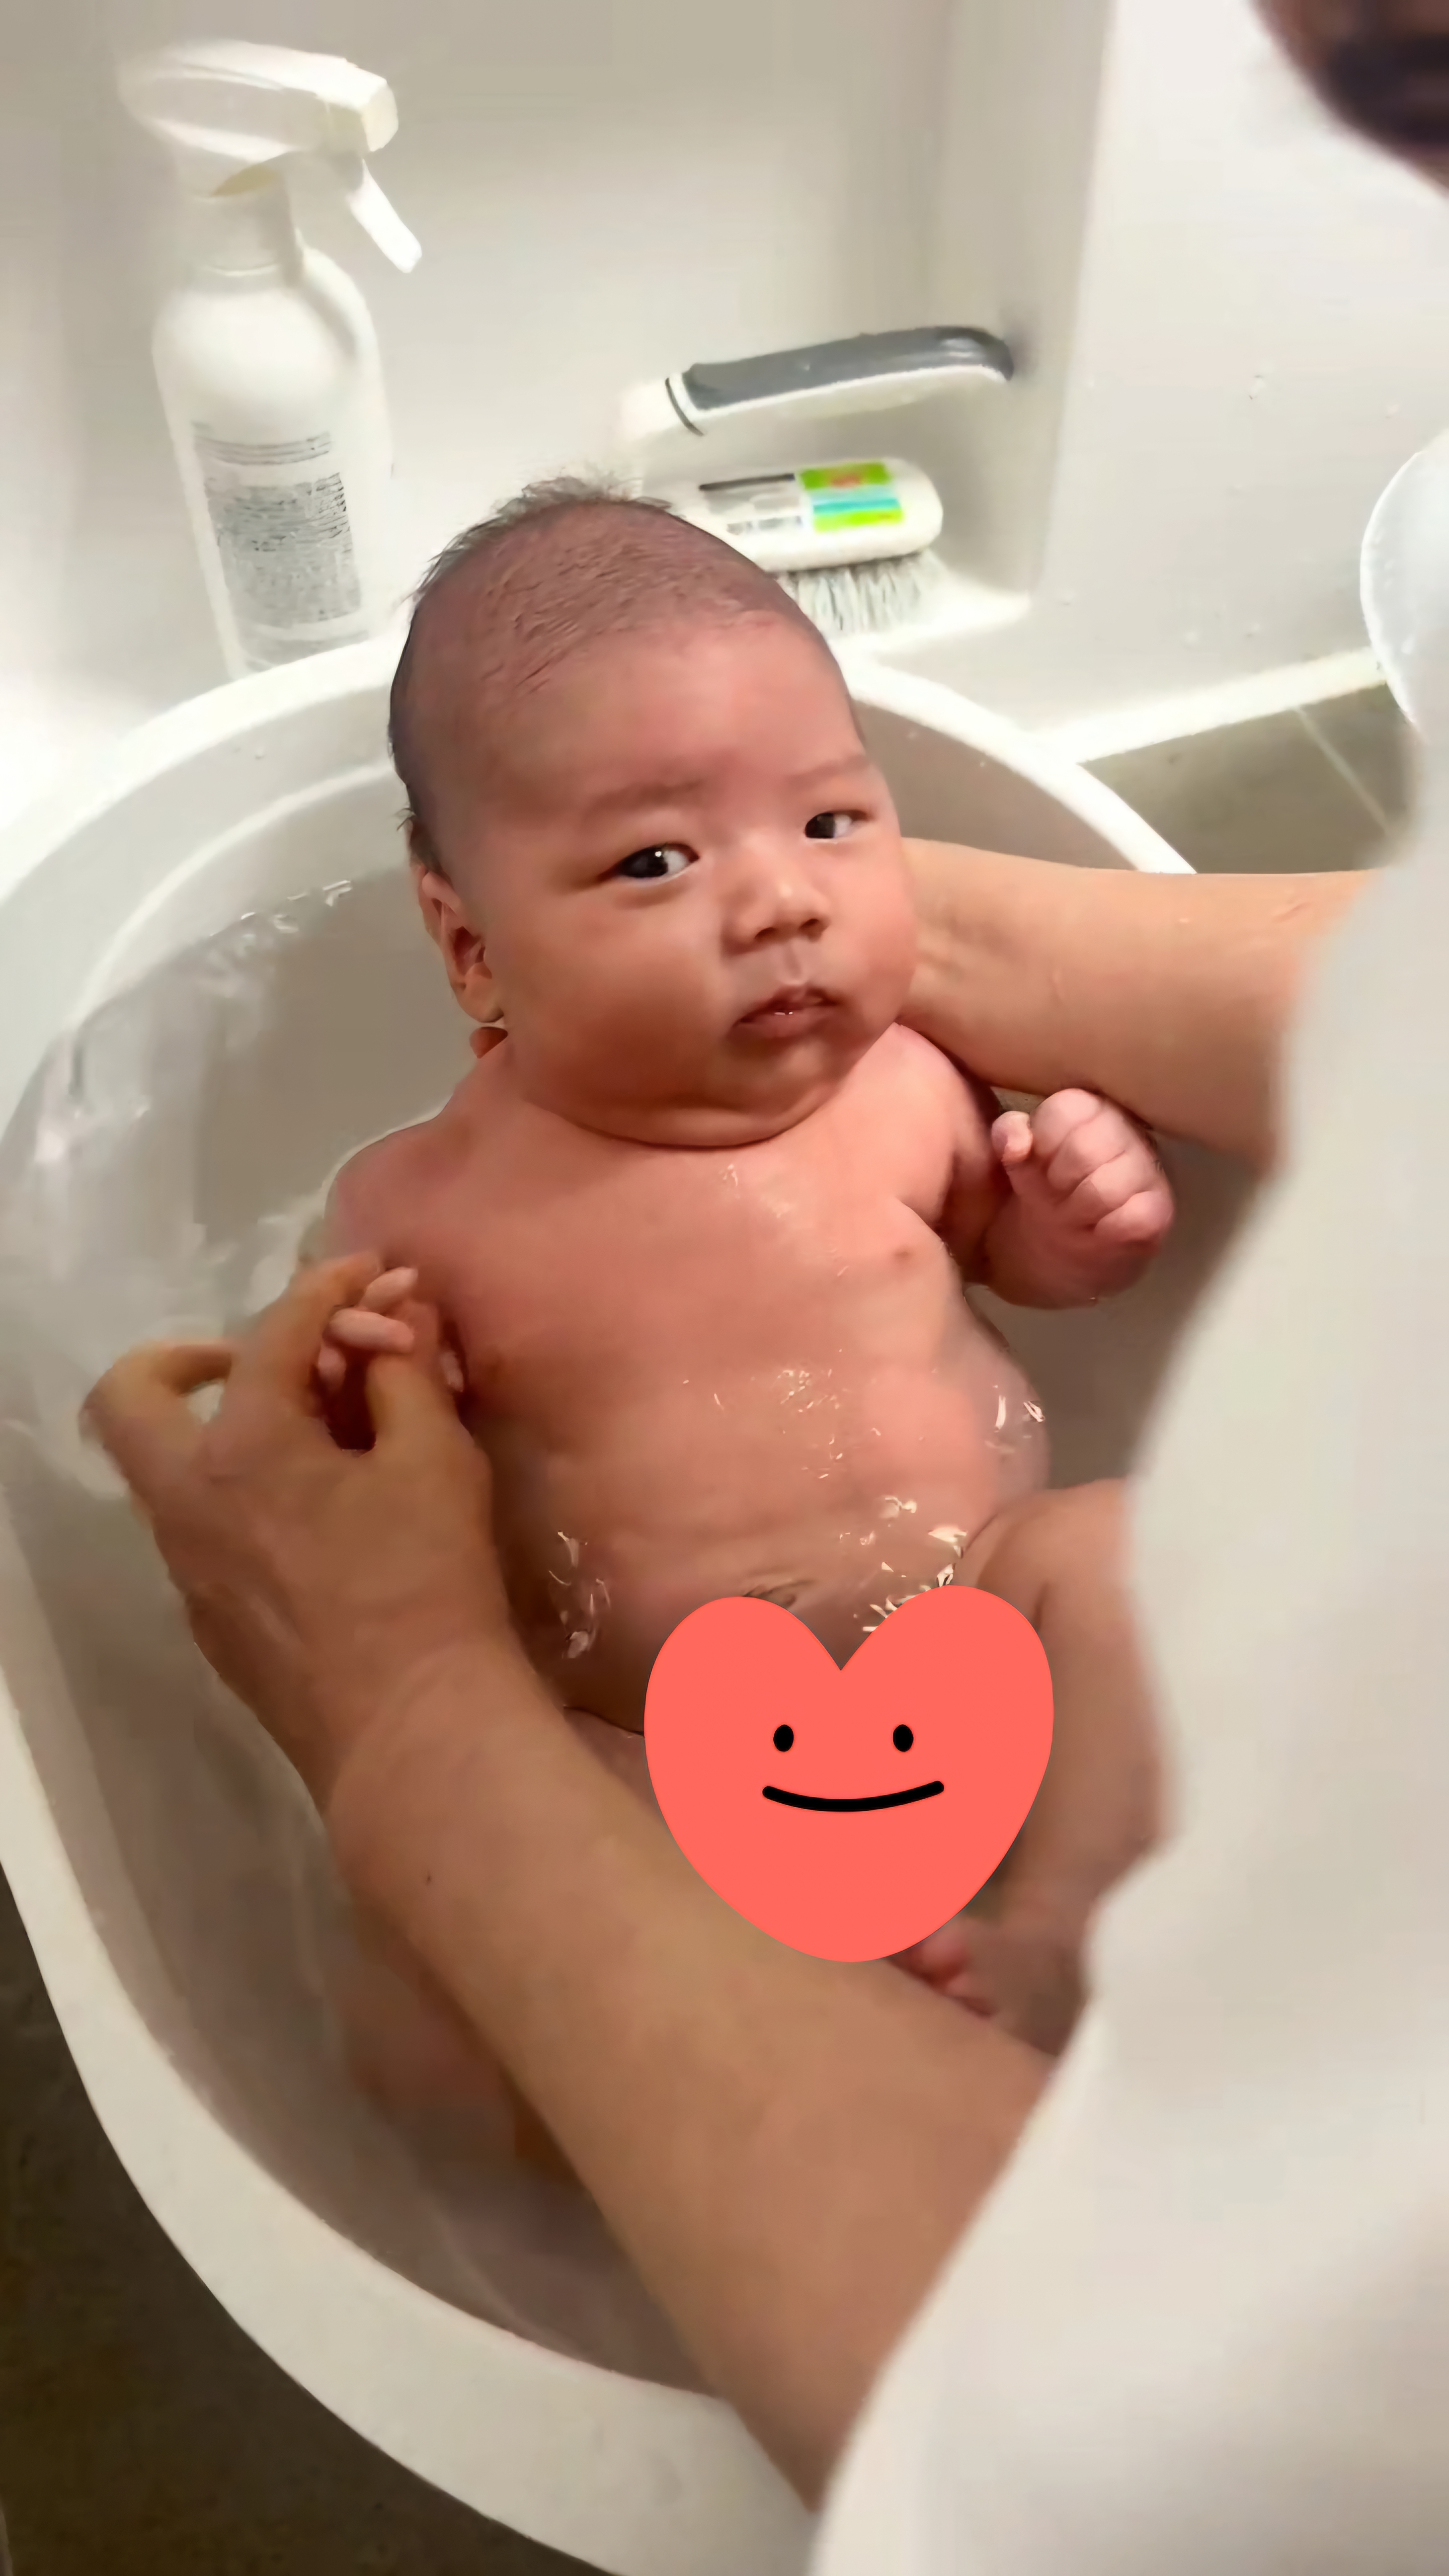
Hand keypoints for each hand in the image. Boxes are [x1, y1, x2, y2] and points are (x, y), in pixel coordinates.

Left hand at [83, 1256, 514, 1805]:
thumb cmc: (428, 1582)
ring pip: (168, 1471)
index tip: (370, 1276)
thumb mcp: (435, 1459)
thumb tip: (399, 1319)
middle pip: (135, 1398)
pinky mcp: (212, 1624)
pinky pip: (205, 1532)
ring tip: (318, 1440)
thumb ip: (407, 1375)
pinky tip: (320, 1520)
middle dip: (188, 1356)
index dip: (328, 1289)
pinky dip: (246, 1497)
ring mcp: (190, 1570)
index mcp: (242, 1447)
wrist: (410, 1728)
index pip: (274, 1332)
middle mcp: (188, 1503)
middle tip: (260, 1361)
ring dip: (227, 1432)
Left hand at [991, 1089, 1171, 1300]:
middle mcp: (1128, 1130)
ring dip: (1079, 1211)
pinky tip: (1099, 1230)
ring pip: (1105, 1190)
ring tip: (1076, 1212)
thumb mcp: (1015, 1157)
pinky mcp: (1161, 1211)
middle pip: (1084, 1152)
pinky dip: (1107, 1232)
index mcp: (1090, 1107)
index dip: (1042, 1145)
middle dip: (1059, 1182)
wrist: (1063, 1242)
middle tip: (1059, 1192)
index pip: (1063, 1110)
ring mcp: (1150, 1170)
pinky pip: (1133, 1220)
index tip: (1042, 1164)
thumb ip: (1008, 1135)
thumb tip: (1017, 1146)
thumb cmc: (1042, 1186)